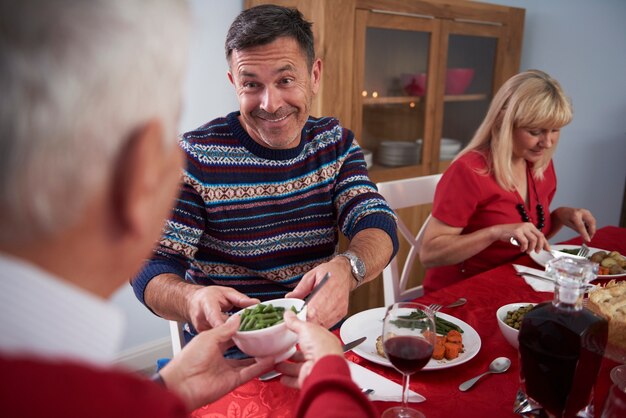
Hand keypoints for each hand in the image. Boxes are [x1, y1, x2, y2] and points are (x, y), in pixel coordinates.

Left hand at [159, 315, 273, 410]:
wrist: (182, 384)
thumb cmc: (188, 360)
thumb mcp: (208, 337)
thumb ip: (225, 329)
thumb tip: (238, 319)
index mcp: (212, 345)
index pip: (231, 335)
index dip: (242, 329)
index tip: (253, 322)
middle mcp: (220, 357)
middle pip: (241, 349)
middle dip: (252, 343)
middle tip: (265, 334)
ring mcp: (227, 369)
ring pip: (248, 362)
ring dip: (259, 355)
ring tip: (271, 346)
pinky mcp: (232, 381)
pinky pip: (249, 372)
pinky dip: (260, 367)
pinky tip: (269, 359)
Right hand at [187, 286, 259, 331]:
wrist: (192, 302)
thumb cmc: (208, 296)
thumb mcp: (226, 292)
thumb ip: (240, 299)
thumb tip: (256, 303)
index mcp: (207, 305)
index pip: (214, 316)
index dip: (224, 325)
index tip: (236, 329)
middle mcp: (202, 320)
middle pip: (220, 329)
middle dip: (236, 330)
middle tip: (251, 331)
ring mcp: (202, 330)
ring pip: (220, 336)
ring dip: (233, 335)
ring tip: (246, 332)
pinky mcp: (204, 337)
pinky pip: (218, 339)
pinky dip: (228, 337)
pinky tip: (237, 335)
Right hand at [274, 310, 343, 387]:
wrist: (324, 369)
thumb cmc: (322, 347)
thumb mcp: (306, 329)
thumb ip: (296, 322)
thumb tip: (288, 314)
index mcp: (324, 341)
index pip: (312, 336)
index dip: (302, 334)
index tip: (291, 333)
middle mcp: (321, 355)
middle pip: (305, 354)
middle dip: (293, 353)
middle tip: (282, 350)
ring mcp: (315, 368)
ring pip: (299, 367)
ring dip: (287, 366)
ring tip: (276, 363)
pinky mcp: (308, 379)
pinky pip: (297, 380)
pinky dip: (288, 379)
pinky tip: (281, 377)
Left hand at [285, 258, 351, 327]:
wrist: (344, 273)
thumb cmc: (328, 272)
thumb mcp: (311, 275)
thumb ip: (300, 288)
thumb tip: (289, 297)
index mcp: (327, 288)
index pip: (314, 308)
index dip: (303, 315)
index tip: (295, 316)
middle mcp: (335, 299)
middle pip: (318, 318)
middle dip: (306, 321)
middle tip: (298, 319)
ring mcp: (340, 307)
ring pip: (324, 323)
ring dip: (313, 324)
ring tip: (306, 320)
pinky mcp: (342, 313)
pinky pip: (329, 323)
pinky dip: (320, 324)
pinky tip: (315, 320)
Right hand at [494, 222, 549, 253]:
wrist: (499, 231)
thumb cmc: (510, 234)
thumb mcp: (523, 235)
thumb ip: (530, 239)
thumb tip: (539, 246)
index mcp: (530, 226)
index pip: (541, 235)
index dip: (545, 243)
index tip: (547, 249)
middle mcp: (527, 225)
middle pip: (539, 237)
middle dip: (540, 246)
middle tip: (537, 251)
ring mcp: (522, 228)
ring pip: (533, 240)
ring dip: (531, 248)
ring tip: (527, 251)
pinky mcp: (517, 232)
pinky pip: (524, 242)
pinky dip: (524, 247)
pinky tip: (521, 249)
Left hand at [553, 207, 595, 241]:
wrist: (563, 211)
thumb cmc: (564, 218)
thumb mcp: (569, 225)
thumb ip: (577, 230)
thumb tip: (585, 237)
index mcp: (574, 215)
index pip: (581, 226)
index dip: (585, 234)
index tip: (588, 240)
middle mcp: (581, 211)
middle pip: (591, 223)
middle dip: (591, 232)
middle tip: (588, 239)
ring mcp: (585, 211)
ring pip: (593, 222)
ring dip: (591, 230)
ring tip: (586, 235)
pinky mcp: (588, 212)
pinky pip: (592, 221)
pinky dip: (591, 226)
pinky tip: (586, 230)